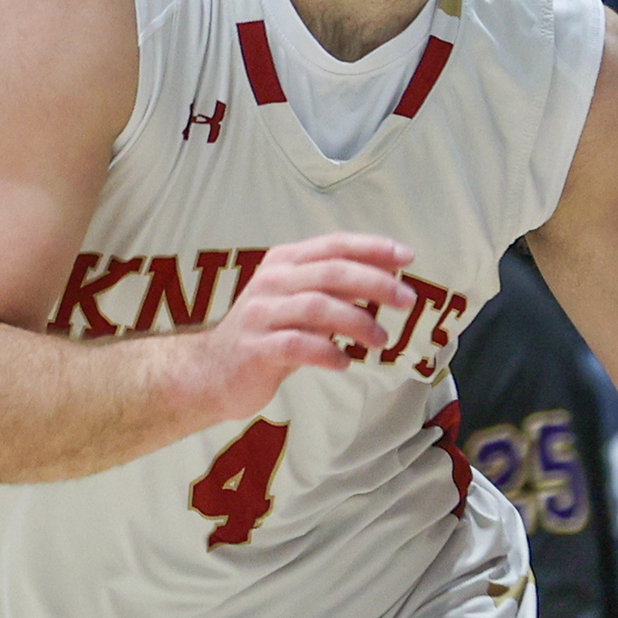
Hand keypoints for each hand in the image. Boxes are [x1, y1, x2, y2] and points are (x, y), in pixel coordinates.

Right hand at [189, 233, 412, 422]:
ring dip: (359, 322)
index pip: (334, 245)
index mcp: (284, 262)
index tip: (407, 257)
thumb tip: (386, 279)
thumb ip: (332, 289)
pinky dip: (328, 352)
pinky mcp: (256, 348)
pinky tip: (344, 362)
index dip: (373, 248)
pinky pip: (299, 346)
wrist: (211, 371)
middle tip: (407, 300)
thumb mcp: (297, 301)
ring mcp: (261, 314)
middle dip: (376, 284)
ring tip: (381, 340)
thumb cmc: (266, 334)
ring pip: (319, 308)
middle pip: (332, 272)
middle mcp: (271, 281)